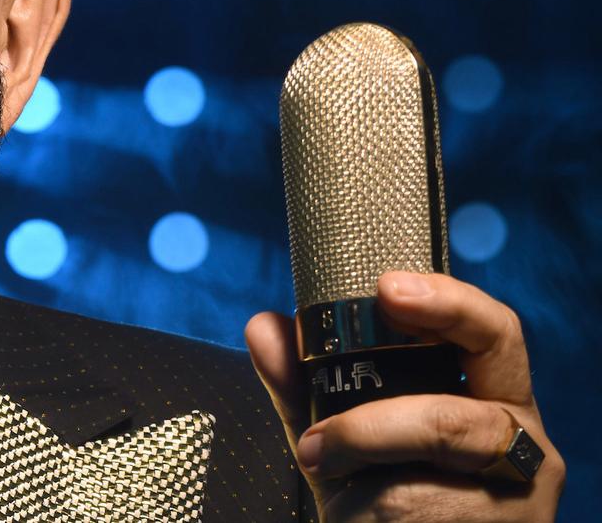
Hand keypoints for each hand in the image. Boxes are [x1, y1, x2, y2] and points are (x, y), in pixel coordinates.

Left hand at [245, 272, 565, 520]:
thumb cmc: (384, 505)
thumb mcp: (342, 443)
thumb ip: (305, 387)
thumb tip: (264, 324)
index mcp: (495, 404)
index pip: (494, 335)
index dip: (448, 304)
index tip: (387, 288)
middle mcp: (523, 449)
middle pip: (452, 419)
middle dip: (371, 428)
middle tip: (315, 442)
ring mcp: (517, 503)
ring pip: (421, 481)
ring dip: (359, 483)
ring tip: (335, 487)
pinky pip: (409, 513)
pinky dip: (364, 517)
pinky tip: (362, 522)